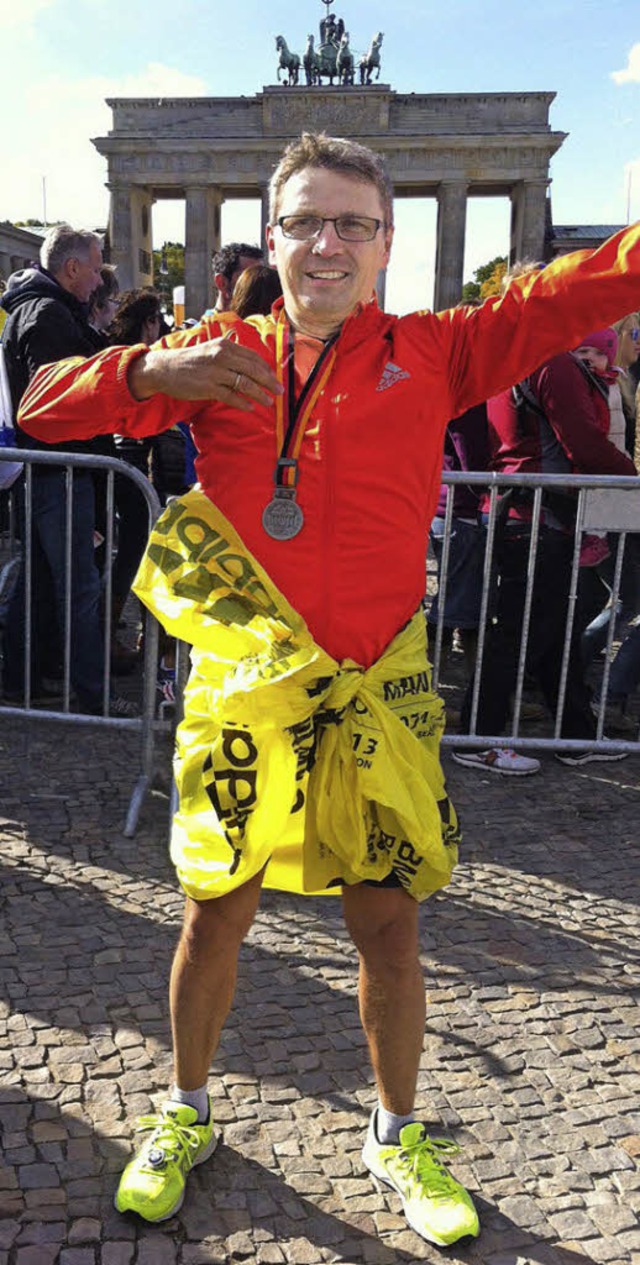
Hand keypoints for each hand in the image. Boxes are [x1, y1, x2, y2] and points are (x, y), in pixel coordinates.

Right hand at [128, 337, 282, 411]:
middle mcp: (222, 356)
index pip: (253, 357)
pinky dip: (243, 403)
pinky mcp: (208, 387)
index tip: (275, 378)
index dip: (267, 369)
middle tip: (279, 391)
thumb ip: (230, 356)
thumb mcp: (211, 350)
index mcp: (225, 346)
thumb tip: (250, 366)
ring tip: (268, 402)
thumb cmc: (190, 361)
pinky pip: (231, 396)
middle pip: (254, 370)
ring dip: (260, 394)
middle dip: (269, 382)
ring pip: (245, 384)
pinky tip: (250, 408)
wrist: (165, 368)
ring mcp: (215, 372)